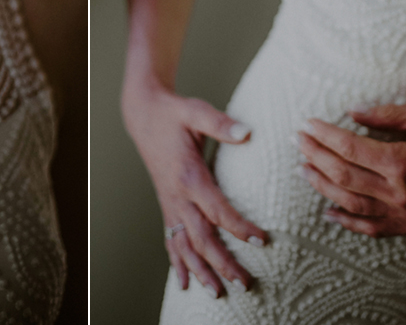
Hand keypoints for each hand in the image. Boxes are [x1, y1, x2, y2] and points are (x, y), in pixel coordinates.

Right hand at [122, 81, 267, 296]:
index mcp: (189, 175)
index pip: (217, 209)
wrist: (143, 113)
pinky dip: (178, 262)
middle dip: (222, 262)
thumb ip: (221, 124)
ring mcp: (170, 202)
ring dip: (201, 269)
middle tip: (244, 283)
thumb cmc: (173, 113)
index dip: (239, 227)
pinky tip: (185, 282)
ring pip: (184, 244)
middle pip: (200, 237)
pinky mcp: (167, 203)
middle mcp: (177, 194)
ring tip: (217, 293)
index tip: (262, 239)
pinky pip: (171, 238)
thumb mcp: (195, 111)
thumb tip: (247, 132)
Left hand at [296, 103, 405, 237]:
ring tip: (305, 169)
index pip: (350, 149)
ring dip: (324, 187)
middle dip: (316, 157)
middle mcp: (403, 193)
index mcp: (404, 163)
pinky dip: (348, 221)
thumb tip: (351, 112)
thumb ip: (386, 116)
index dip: (324, 136)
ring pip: (353, 205)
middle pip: (344, 177)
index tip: (307, 124)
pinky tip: (329, 211)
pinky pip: (375, 228)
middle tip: (299, 141)